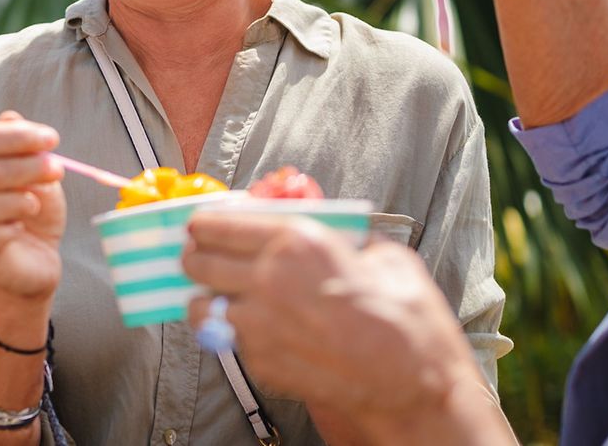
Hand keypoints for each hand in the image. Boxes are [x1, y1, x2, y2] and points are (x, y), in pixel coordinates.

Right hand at [0, 111, 65, 301]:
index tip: (52, 139)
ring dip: (16, 201)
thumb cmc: (35, 211)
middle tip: (57, 170)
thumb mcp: (40, 175)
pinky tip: (19, 229)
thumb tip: (10, 116)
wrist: (38, 257)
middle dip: (26, 167)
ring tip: (35, 205)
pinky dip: (3, 232)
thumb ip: (26, 148)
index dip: (16, 136)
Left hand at [180, 212, 476, 415]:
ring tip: (223, 296)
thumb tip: (315, 229)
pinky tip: (257, 328)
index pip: (216, 225)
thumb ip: (336, 236)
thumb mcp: (379, 253)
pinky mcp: (260, 362)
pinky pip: (227, 339)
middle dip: (196, 256)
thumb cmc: (405, 317)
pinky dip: (234, 331)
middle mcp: (267, 280)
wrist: (412, 383)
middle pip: (196, 262)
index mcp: (295, 242)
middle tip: (202, 256)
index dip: (203, 225)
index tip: (201, 227)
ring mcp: (258, 326)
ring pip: (198, 305)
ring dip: (207, 298)